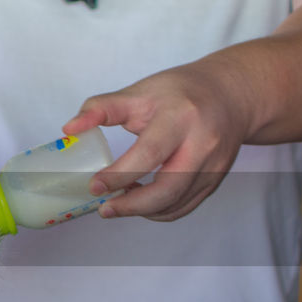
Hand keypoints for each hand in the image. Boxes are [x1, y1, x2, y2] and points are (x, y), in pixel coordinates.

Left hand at [63, 62, 254, 221]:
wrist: (232, 95)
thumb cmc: (181, 92)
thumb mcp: (140, 91)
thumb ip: (101, 108)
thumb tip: (69, 129)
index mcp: (180, 118)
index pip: (149, 154)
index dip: (119, 175)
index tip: (94, 186)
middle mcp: (202, 144)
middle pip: (169, 188)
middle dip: (132, 205)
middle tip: (104, 208)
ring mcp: (213, 166)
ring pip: (177, 203)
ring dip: (143, 210)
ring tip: (118, 203)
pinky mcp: (216, 181)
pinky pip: (185, 206)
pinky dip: (159, 211)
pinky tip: (140, 201)